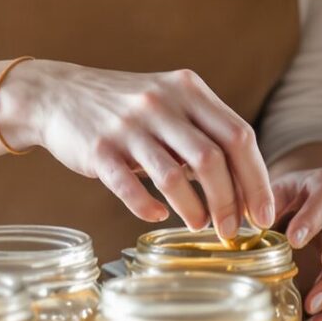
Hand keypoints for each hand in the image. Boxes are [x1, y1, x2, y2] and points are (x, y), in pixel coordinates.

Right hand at [0, 61, 274, 243]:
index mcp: (189, 90)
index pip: (239, 135)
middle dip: (230, 201)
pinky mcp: (99, 148)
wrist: (58, 94)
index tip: (263, 213)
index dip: (257, 179)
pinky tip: (156, 215)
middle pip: (213, 158)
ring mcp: (129, 125)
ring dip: (194, 209)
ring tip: (200, 226)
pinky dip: (147, 207)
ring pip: (174, 175)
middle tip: (232, 230)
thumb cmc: (126, 108)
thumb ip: (203, 134)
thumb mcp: (170, 103)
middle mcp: (162, 103)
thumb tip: (245, 187)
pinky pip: (128, 186)